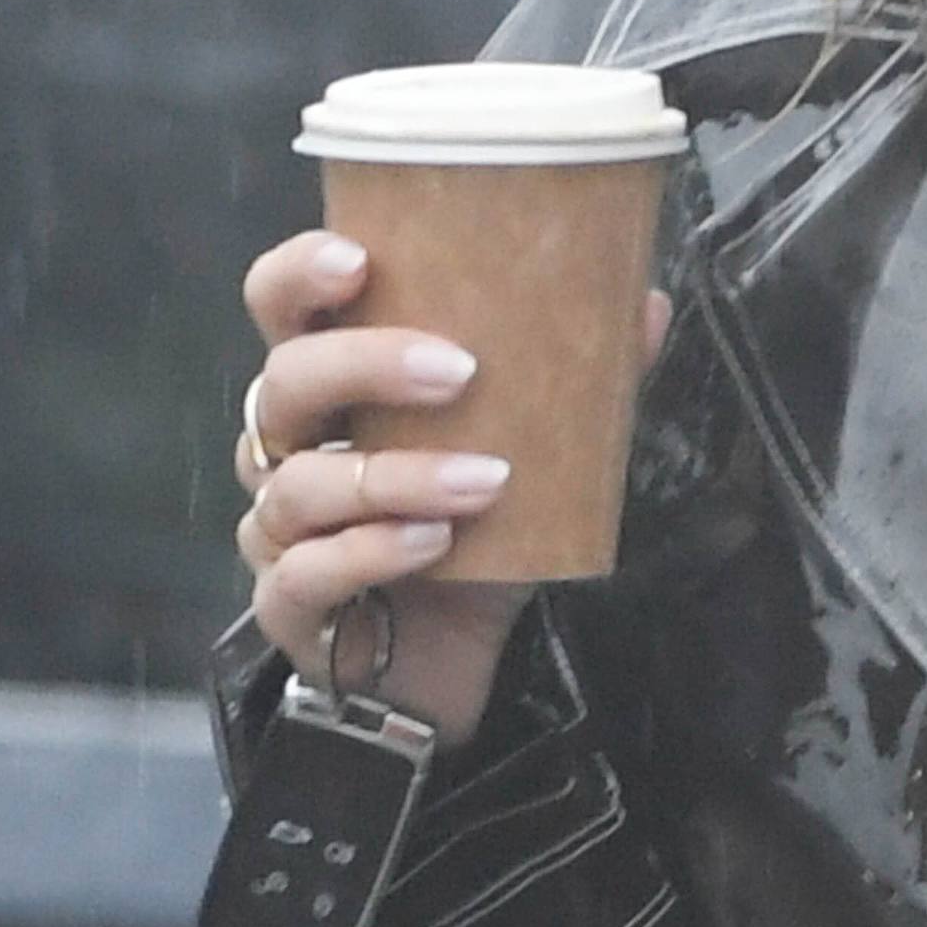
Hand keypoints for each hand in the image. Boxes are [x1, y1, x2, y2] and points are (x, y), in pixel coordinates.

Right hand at [231, 224, 668, 750]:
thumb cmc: (474, 542)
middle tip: (459, 372)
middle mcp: (286, 448)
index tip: (358, 261)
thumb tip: (649, 305)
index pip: (279, 309)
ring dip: (398, 477)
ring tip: (484, 481)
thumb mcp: (528, 459)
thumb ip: (576, 383)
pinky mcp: (287, 605)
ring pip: (303, 484)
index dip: (300, 276)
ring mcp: (277, 529)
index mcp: (329, 390)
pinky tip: (435, 544)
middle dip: (366, 365)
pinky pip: (309, 572)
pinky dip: (373, 552)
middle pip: (286, 383)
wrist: (451, 665)